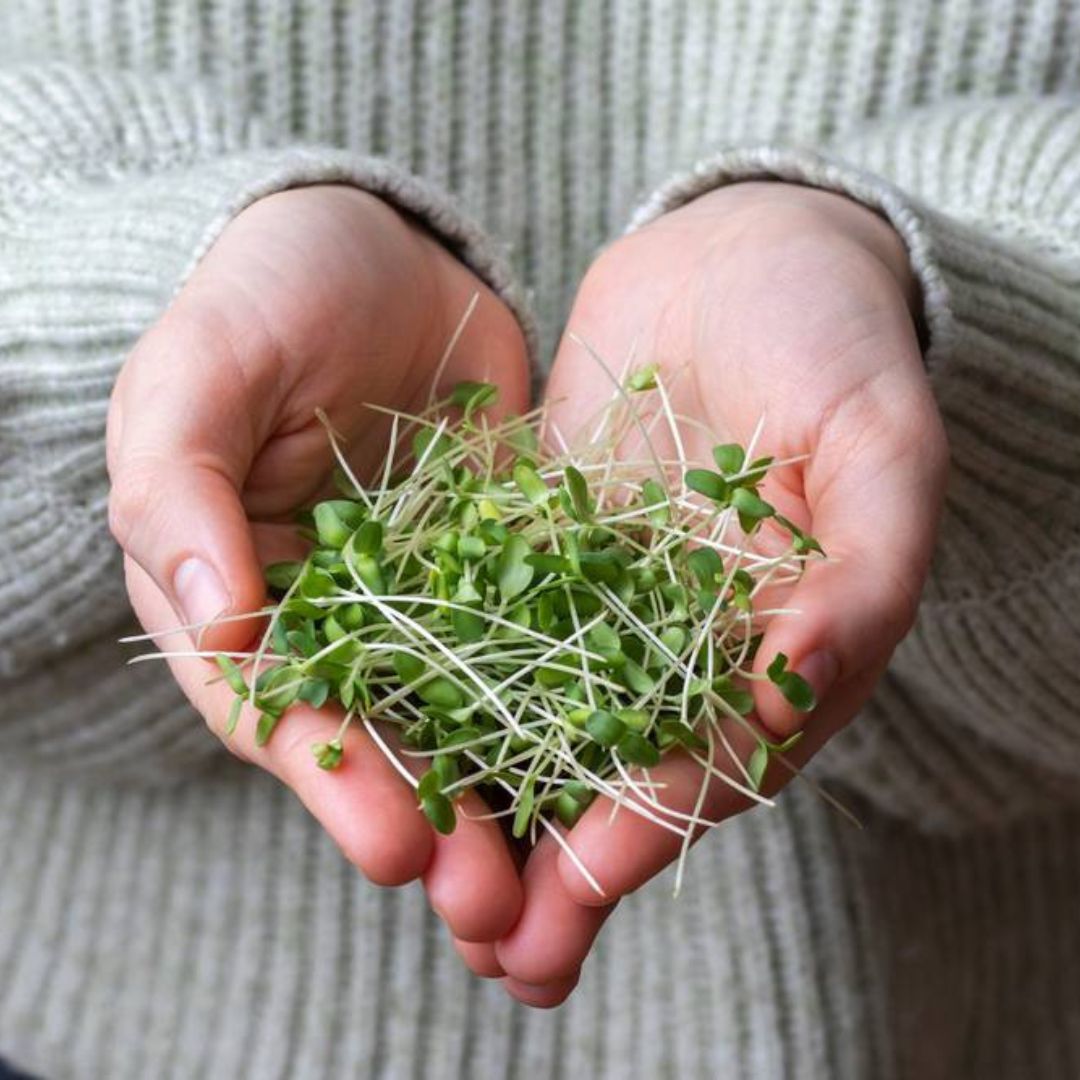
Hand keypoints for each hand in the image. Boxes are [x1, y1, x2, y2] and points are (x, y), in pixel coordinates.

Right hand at [107, 185, 529, 945]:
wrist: (385, 249)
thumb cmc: (269, 294)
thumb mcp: (202, 371)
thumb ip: (180, 485)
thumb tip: (211, 616)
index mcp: (235, 593)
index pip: (275, 709)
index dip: (331, 781)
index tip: (395, 845)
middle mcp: (333, 619)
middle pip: (376, 740)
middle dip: (431, 825)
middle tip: (492, 904)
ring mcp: (427, 602)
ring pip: (462, 717)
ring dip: (504, 800)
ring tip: (558, 883)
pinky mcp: (509, 569)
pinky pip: (539, 648)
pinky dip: (568, 711)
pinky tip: (614, 764)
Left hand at [484, 181, 948, 1004]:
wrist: (742, 254)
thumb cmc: (832, 336)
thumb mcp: (879, 442)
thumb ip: (865, 569)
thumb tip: (798, 686)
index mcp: (781, 643)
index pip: (718, 757)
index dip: (656, 821)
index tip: (588, 879)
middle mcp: (689, 640)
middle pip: (622, 768)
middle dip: (562, 858)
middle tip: (495, 947)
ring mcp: (609, 598)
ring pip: (547, 720)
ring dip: (496, 806)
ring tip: (431, 885)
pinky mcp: (540, 547)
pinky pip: (488, 626)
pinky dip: (447, 690)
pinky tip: (392, 740)